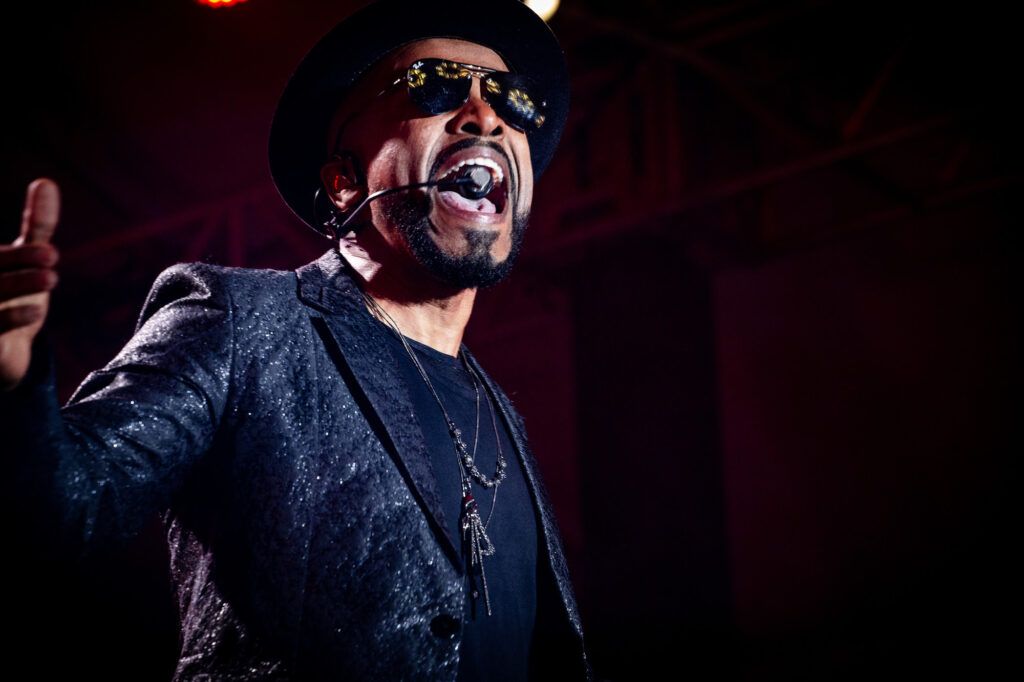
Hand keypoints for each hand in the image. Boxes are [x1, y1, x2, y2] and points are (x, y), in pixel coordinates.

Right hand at [0, 178, 60, 390]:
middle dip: (19, 262)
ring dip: (18, 285)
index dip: (20, 255)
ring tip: (50, 278)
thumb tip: (46, 183)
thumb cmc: (10, 297)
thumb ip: (35, 225)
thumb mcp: (24, 259)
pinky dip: (9, 318)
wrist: (1, 355)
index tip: (51, 252)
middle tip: (52, 258)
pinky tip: (33, 312)